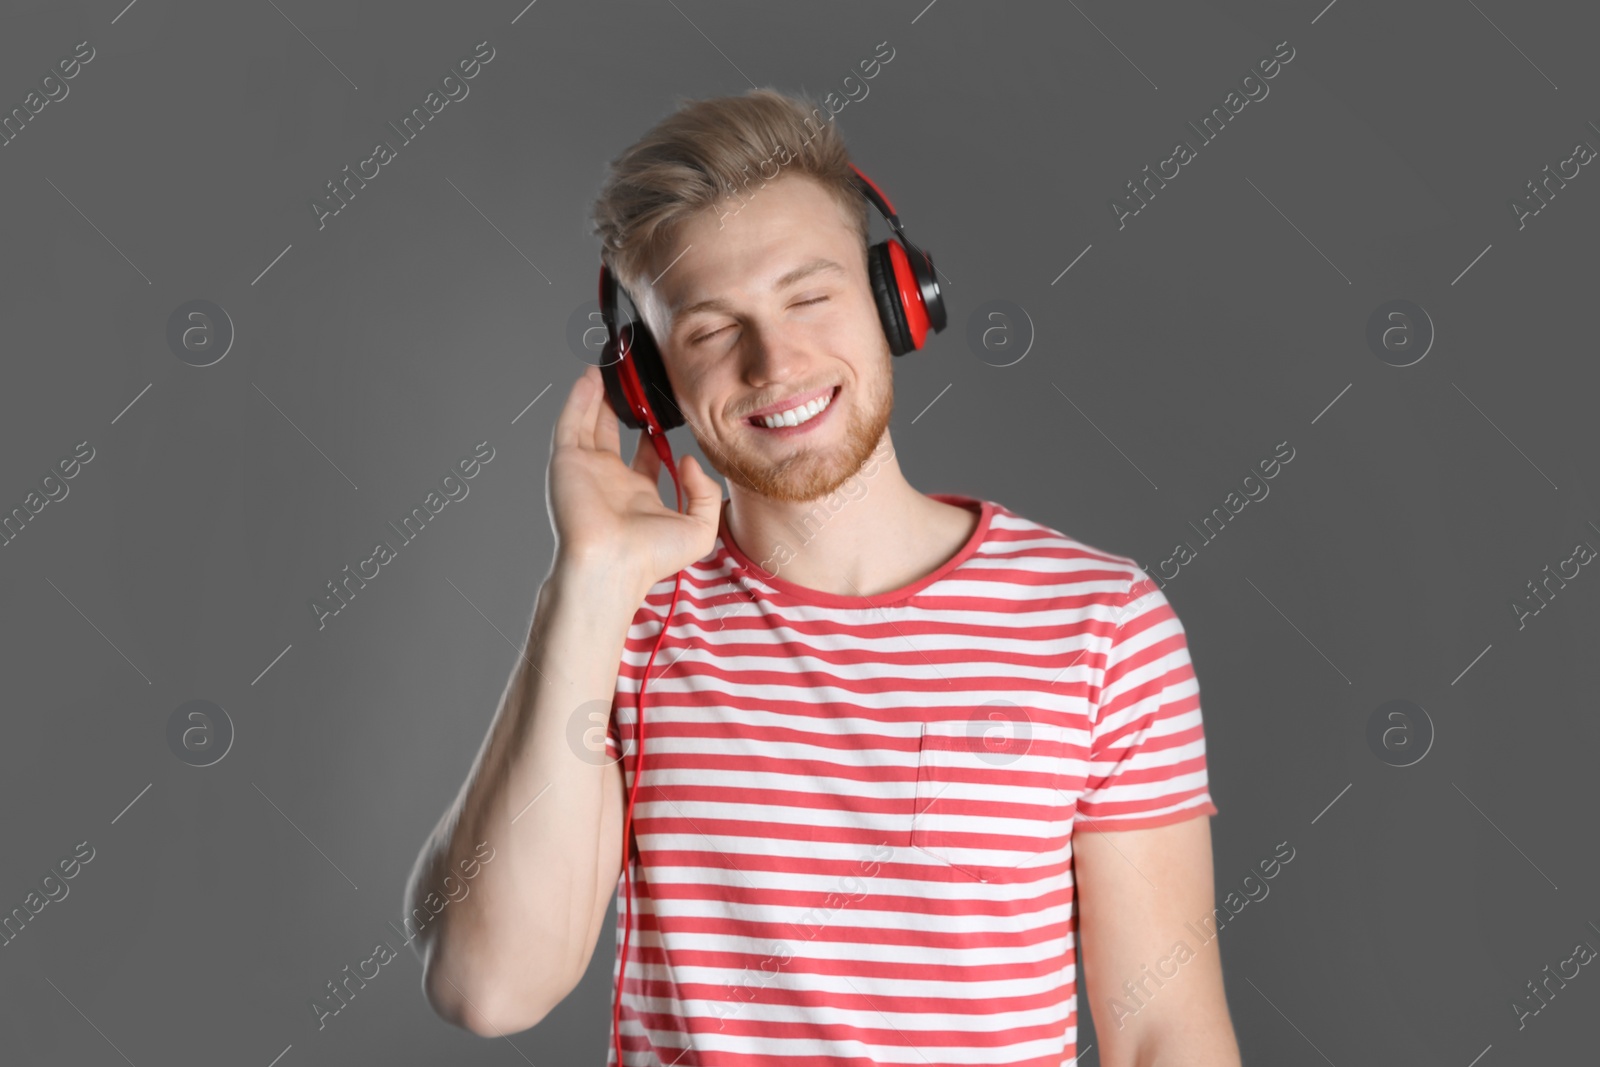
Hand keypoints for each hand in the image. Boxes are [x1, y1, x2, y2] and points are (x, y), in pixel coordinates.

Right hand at [546, 366, 722, 596]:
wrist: (612, 564)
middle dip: (621, 407)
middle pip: (612, 433)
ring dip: (599, 395)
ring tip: (610, 368)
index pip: (644, 456)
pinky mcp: (567, 461)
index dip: (652, 433)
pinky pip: (571, 422)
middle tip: (631, 382)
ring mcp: (586, 470)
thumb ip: (704, 491)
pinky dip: (579, 398)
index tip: (661, 412)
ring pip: (590, 422)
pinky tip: (592, 377)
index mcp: (637, 496)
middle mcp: (609, 481)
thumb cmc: (651, 557)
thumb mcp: (699, 527)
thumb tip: (687, 459)